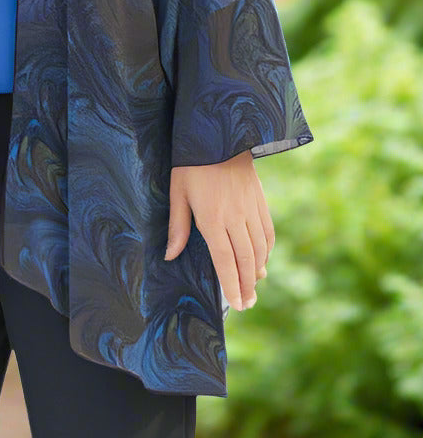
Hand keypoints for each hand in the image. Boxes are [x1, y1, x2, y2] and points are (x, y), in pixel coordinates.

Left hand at [163, 150, 273, 309]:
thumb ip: (177, 226)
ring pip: (259, 248)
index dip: (232, 285)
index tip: (236, 304)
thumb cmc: (191, 163)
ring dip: (257, 271)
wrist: (220, 133)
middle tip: (247, 304)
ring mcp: (251, 209)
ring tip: (254, 288)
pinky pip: (268, 232)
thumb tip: (170, 256)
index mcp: (212, 218)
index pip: (225, 261)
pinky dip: (267, 250)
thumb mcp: (177, 192)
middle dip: (247, 286)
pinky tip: (262, 261)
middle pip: (245, 260)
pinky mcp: (260, 200)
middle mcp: (235, 217)